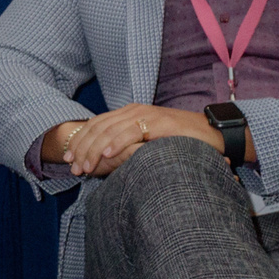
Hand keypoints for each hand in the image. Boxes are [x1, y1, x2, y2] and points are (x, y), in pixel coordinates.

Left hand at [50, 105, 221, 177]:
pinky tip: (107, 155)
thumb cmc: (179, 141)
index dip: (80, 142)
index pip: (95, 125)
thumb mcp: (147, 141)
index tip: (69, 160)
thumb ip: (128, 145)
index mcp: (128, 113)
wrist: (210, 133)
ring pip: (110, 131)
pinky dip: (116, 143)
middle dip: (82, 149)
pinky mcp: (157, 122)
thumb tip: (105, 161)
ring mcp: (145, 115)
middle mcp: (133, 111)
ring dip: (94, 150)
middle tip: (73, 168)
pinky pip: (131, 132)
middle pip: (98, 128)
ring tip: (86, 166)